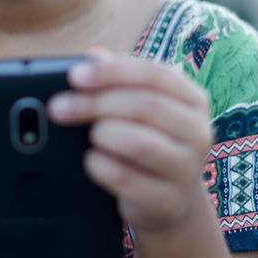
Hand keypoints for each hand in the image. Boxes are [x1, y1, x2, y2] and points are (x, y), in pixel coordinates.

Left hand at [47, 50, 213, 231]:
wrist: (168, 200)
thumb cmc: (148, 140)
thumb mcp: (138, 107)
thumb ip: (118, 79)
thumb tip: (93, 56)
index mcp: (193, 100)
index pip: (155, 75)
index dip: (112, 72)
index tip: (74, 76)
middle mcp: (198, 133)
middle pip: (144, 107)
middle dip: (95, 103)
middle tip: (59, 107)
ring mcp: (186, 170)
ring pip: (139, 142)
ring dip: (103, 134)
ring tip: (90, 136)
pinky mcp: (166, 200)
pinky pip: (124, 177)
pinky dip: (99, 165)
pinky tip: (92, 160)